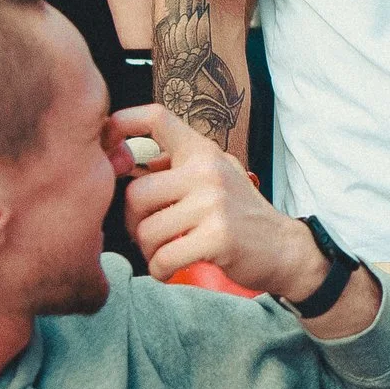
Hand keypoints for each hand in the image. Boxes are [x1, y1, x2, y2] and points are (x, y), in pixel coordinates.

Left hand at [116, 105, 321, 299]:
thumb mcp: (214, 175)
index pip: (157, 118)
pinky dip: (159, 270)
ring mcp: (213, 203)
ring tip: (163, 253)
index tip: (106, 146)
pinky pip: (164, 258)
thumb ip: (176, 166)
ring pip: (146, 230)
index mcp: (202, 150)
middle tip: (148, 235)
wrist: (283, 247)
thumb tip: (126, 161)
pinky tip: (171, 269)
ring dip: (147, 251)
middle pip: (136, 193)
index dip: (121, 124)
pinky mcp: (217, 237)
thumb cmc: (239, 213)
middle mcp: (207, 169)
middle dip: (133, 223)